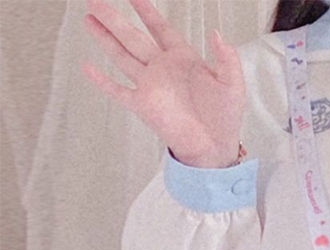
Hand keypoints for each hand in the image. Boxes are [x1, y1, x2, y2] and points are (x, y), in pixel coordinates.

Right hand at [81, 0, 245, 167]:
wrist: (214, 147)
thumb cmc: (225, 118)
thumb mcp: (233, 84)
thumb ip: (227, 58)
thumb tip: (217, 34)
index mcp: (184, 60)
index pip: (161, 29)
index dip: (147, 12)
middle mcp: (163, 69)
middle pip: (134, 38)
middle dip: (115, 20)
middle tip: (96, 2)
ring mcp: (151, 86)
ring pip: (122, 56)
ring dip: (105, 39)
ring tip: (88, 19)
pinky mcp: (143, 105)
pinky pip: (118, 91)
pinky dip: (102, 81)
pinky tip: (87, 68)